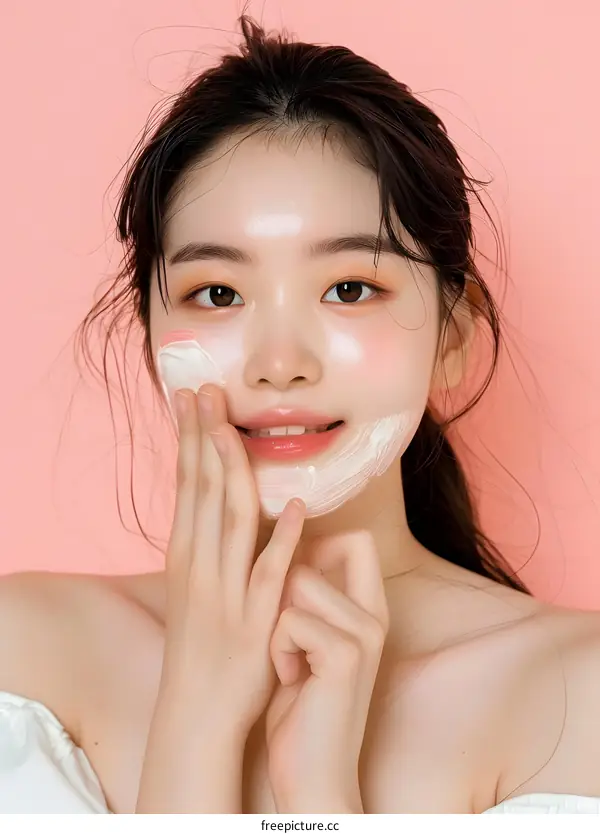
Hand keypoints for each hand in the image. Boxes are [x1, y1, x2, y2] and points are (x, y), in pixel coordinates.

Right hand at [162, 383, 304, 729]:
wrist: (196, 715)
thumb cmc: (201, 648)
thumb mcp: (193, 590)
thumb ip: (204, 547)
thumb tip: (212, 504)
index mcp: (185, 557)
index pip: (186, 485)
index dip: (190, 439)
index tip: (190, 398)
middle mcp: (199, 567)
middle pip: (201, 490)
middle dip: (203, 437)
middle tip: (203, 389)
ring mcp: (225, 593)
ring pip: (228, 520)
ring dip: (232, 470)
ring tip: (234, 428)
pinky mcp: (253, 621)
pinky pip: (269, 574)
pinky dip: (280, 540)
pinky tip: (293, 507)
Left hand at [265, 532, 388, 813]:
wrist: (313, 779)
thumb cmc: (299, 710)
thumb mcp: (305, 641)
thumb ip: (306, 597)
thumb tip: (283, 544)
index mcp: (368, 610)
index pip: (357, 540)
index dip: (318, 541)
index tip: (292, 572)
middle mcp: (374, 616)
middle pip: (327, 547)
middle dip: (289, 581)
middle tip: (288, 631)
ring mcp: (365, 634)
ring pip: (298, 580)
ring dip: (276, 620)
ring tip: (288, 660)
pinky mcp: (347, 656)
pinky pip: (288, 619)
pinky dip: (276, 649)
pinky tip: (291, 680)